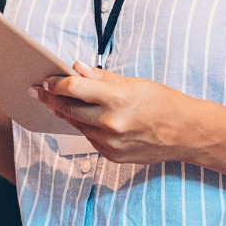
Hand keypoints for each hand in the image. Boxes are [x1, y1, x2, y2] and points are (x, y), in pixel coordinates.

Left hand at [35, 60, 200, 163]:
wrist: (187, 134)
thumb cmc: (163, 103)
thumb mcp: (134, 83)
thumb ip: (102, 78)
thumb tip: (77, 68)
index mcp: (117, 99)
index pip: (73, 89)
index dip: (56, 83)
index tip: (46, 79)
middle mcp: (111, 124)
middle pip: (68, 109)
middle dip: (50, 98)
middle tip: (38, 91)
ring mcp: (111, 143)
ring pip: (76, 125)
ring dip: (64, 113)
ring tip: (54, 102)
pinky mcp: (112, 157)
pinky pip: (89, 139)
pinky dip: (85, 127)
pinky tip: (84, 118)